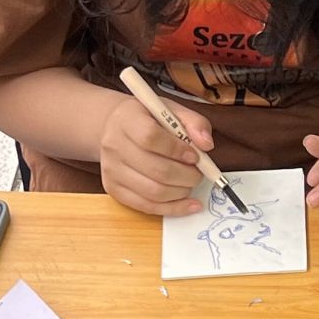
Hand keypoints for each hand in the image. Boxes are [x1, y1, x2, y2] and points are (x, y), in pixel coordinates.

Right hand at [99, 94, 215, 216]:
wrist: (116, 129)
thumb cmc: (148, 119)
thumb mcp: (171, 110)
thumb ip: (194, 123)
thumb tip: (206, 144)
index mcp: (127, 120)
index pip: (151, 138)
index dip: (177, 150)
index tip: (194, 156)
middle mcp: (114, 146)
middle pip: (156, 170)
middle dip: (186, 176)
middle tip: (198, 174)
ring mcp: (112, 171)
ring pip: (153, 192)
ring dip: (181, 192)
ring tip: (191, 183)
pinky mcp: (114, 189)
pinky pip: (147, 206)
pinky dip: (173, 208)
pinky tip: (190, 204)